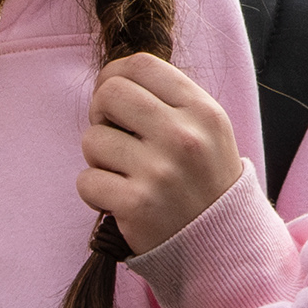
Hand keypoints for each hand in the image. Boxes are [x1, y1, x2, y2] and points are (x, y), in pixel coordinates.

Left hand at [75, 52, 249, 257]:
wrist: (221, 243)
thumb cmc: (205, 179)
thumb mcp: (207, 129)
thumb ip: (170, 99)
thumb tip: (112, 80)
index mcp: (201, 110)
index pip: (140, 64)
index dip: (115, 74)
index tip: (113, 97)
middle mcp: (182, 136)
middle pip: (110, 93)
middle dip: (100, 112)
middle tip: (113, 134)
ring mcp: (159, 171)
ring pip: (92, 139)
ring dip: (98, 157)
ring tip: (123, 172)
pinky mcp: (136, 205)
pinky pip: (86, 181)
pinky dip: (95, 191)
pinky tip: (118, 199)